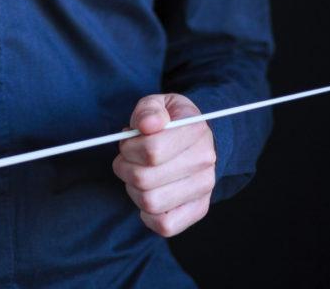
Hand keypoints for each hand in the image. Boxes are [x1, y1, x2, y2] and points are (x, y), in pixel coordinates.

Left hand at [112, 93, 215, 237]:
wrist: (197, 138)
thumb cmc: (171, 120)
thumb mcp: (158, 103)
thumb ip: (148, 110)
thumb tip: (147, 124)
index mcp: (195, 130)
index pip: (151, 150)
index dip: (129, 148)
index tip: (127, 141)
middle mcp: (204, 161)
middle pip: (145, 178)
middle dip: (124, 167)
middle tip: (126, 158)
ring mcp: (204, 188)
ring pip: (151, 202)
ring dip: (132, 189)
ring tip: (136, 174)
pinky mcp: (199, 209)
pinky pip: (165, 226)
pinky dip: (147, 215)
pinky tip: (147, 194)